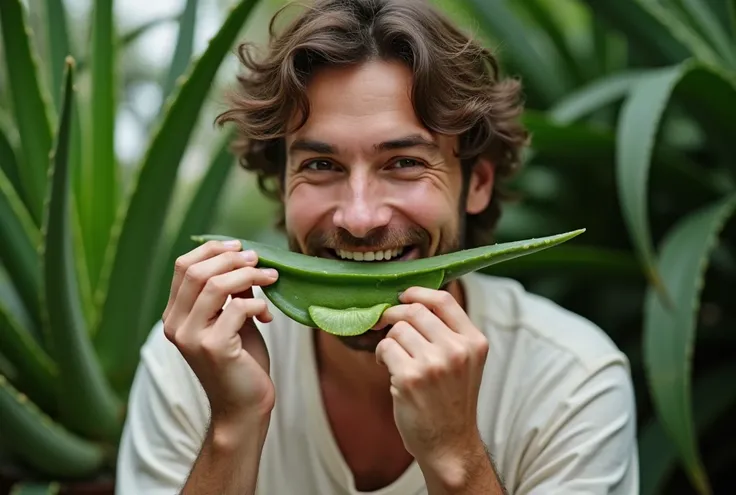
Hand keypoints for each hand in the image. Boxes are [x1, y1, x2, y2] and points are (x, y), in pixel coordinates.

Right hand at [161, 240, 278, 423]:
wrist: (243, 407)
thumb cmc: (240, 362)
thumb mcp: (231, 319)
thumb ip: (230, 293)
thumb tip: (242, 258)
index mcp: (174, 315)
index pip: (183, 266)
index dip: (212, 249)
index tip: (240, 247)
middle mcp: (175, 325)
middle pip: (197, 271)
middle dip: (233, 259)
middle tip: (260, 262)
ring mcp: (191, 337)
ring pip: (216, 286)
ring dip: (249, 276)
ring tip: (271, 278)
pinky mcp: (213, 348)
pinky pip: (237, 308)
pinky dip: (258, 304)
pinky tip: (266, 315)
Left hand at [373, 286, 488, 468]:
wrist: (450, 445)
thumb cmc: (450, 401)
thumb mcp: (464, 362)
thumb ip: (447, 333)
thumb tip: (410, 302)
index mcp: (474, 342)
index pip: (444, 300)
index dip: (418, 293)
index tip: (403, 296)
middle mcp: (458, 350)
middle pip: (415, 311)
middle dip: (394, 315)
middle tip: (384, 324)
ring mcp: (434, 364)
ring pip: (397, 329)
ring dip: (389, 340)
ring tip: (394, 358)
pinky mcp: (410, 378)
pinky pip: (385, 348)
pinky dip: (382, 356)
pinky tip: (390, 370)